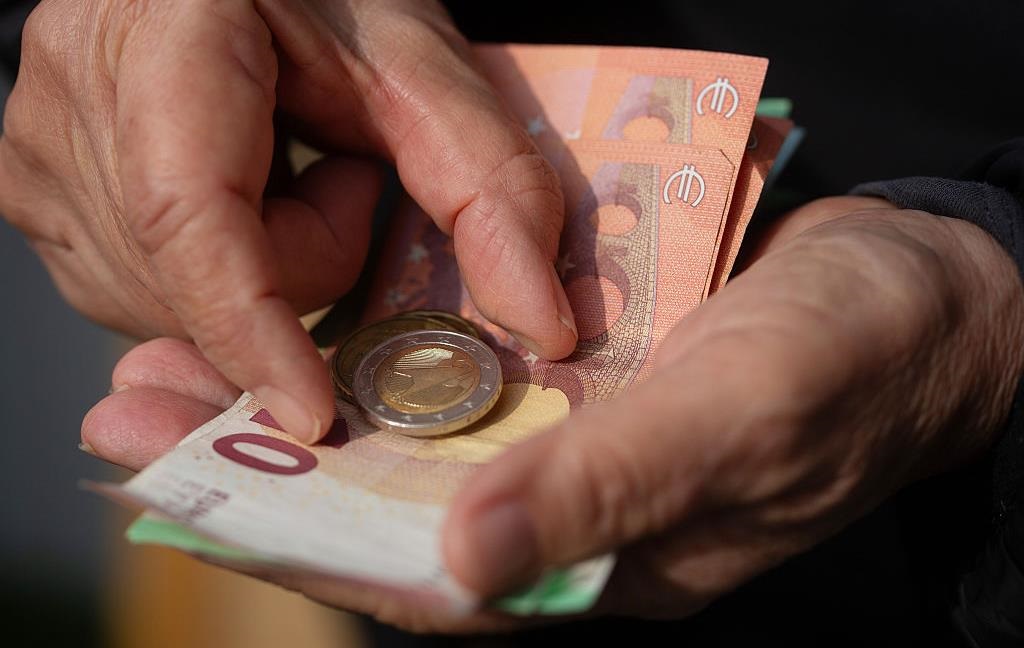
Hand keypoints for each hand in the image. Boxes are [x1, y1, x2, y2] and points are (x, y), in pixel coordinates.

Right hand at [2, 0, 575, 442]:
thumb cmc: (330, 2)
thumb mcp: (424, 70)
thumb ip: (493, 187)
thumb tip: (545, 328)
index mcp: (159, 32)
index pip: (188, 215)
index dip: (252, 328)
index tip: (316, 413)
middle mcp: (69, 98)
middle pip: (191, 281)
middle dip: (302, 264)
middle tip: (345, 177)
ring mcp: (39, 156)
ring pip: (166, 307)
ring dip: (262, 268)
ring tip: (288, 170)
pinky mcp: (39, 200)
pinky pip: (140, 298)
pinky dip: (217, 274)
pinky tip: (241, 191)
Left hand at [81, 196, 1023, 631]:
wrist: (922, 296)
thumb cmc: (852, 363)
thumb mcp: (738, 419)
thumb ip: (612, 492)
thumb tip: (464, 567)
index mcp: (601, 559)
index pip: (418, 574)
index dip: (292, 535)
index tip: (172, 489)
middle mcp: (568, 509)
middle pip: (387, 503)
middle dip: (259, 461)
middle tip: (135, 406)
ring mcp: (571, 440)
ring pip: (409, 436)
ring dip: (298, 398)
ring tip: (182, 360)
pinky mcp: (581, 377)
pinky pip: (460, 376)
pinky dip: (380, 350)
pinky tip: (309, 317)